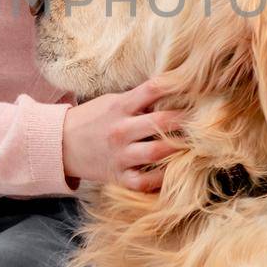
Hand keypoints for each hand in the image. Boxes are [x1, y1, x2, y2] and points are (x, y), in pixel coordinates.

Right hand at [61, 76, 186, 191]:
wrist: (59, 145)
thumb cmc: (90, 120)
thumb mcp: (111, 102)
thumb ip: (138, 99)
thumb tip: (172, 92)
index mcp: (119, 107)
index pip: (151, 90)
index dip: (175, 85)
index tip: (197, 84)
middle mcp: (121, 130)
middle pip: (160, 122)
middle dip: (186, 119)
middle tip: (207, 117)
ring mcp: (120, 155)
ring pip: (156, 152)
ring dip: (178, 148)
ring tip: (197, 144)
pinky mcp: (117, 176)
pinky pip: (144, 181)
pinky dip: (160, 179)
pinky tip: (175, 173)